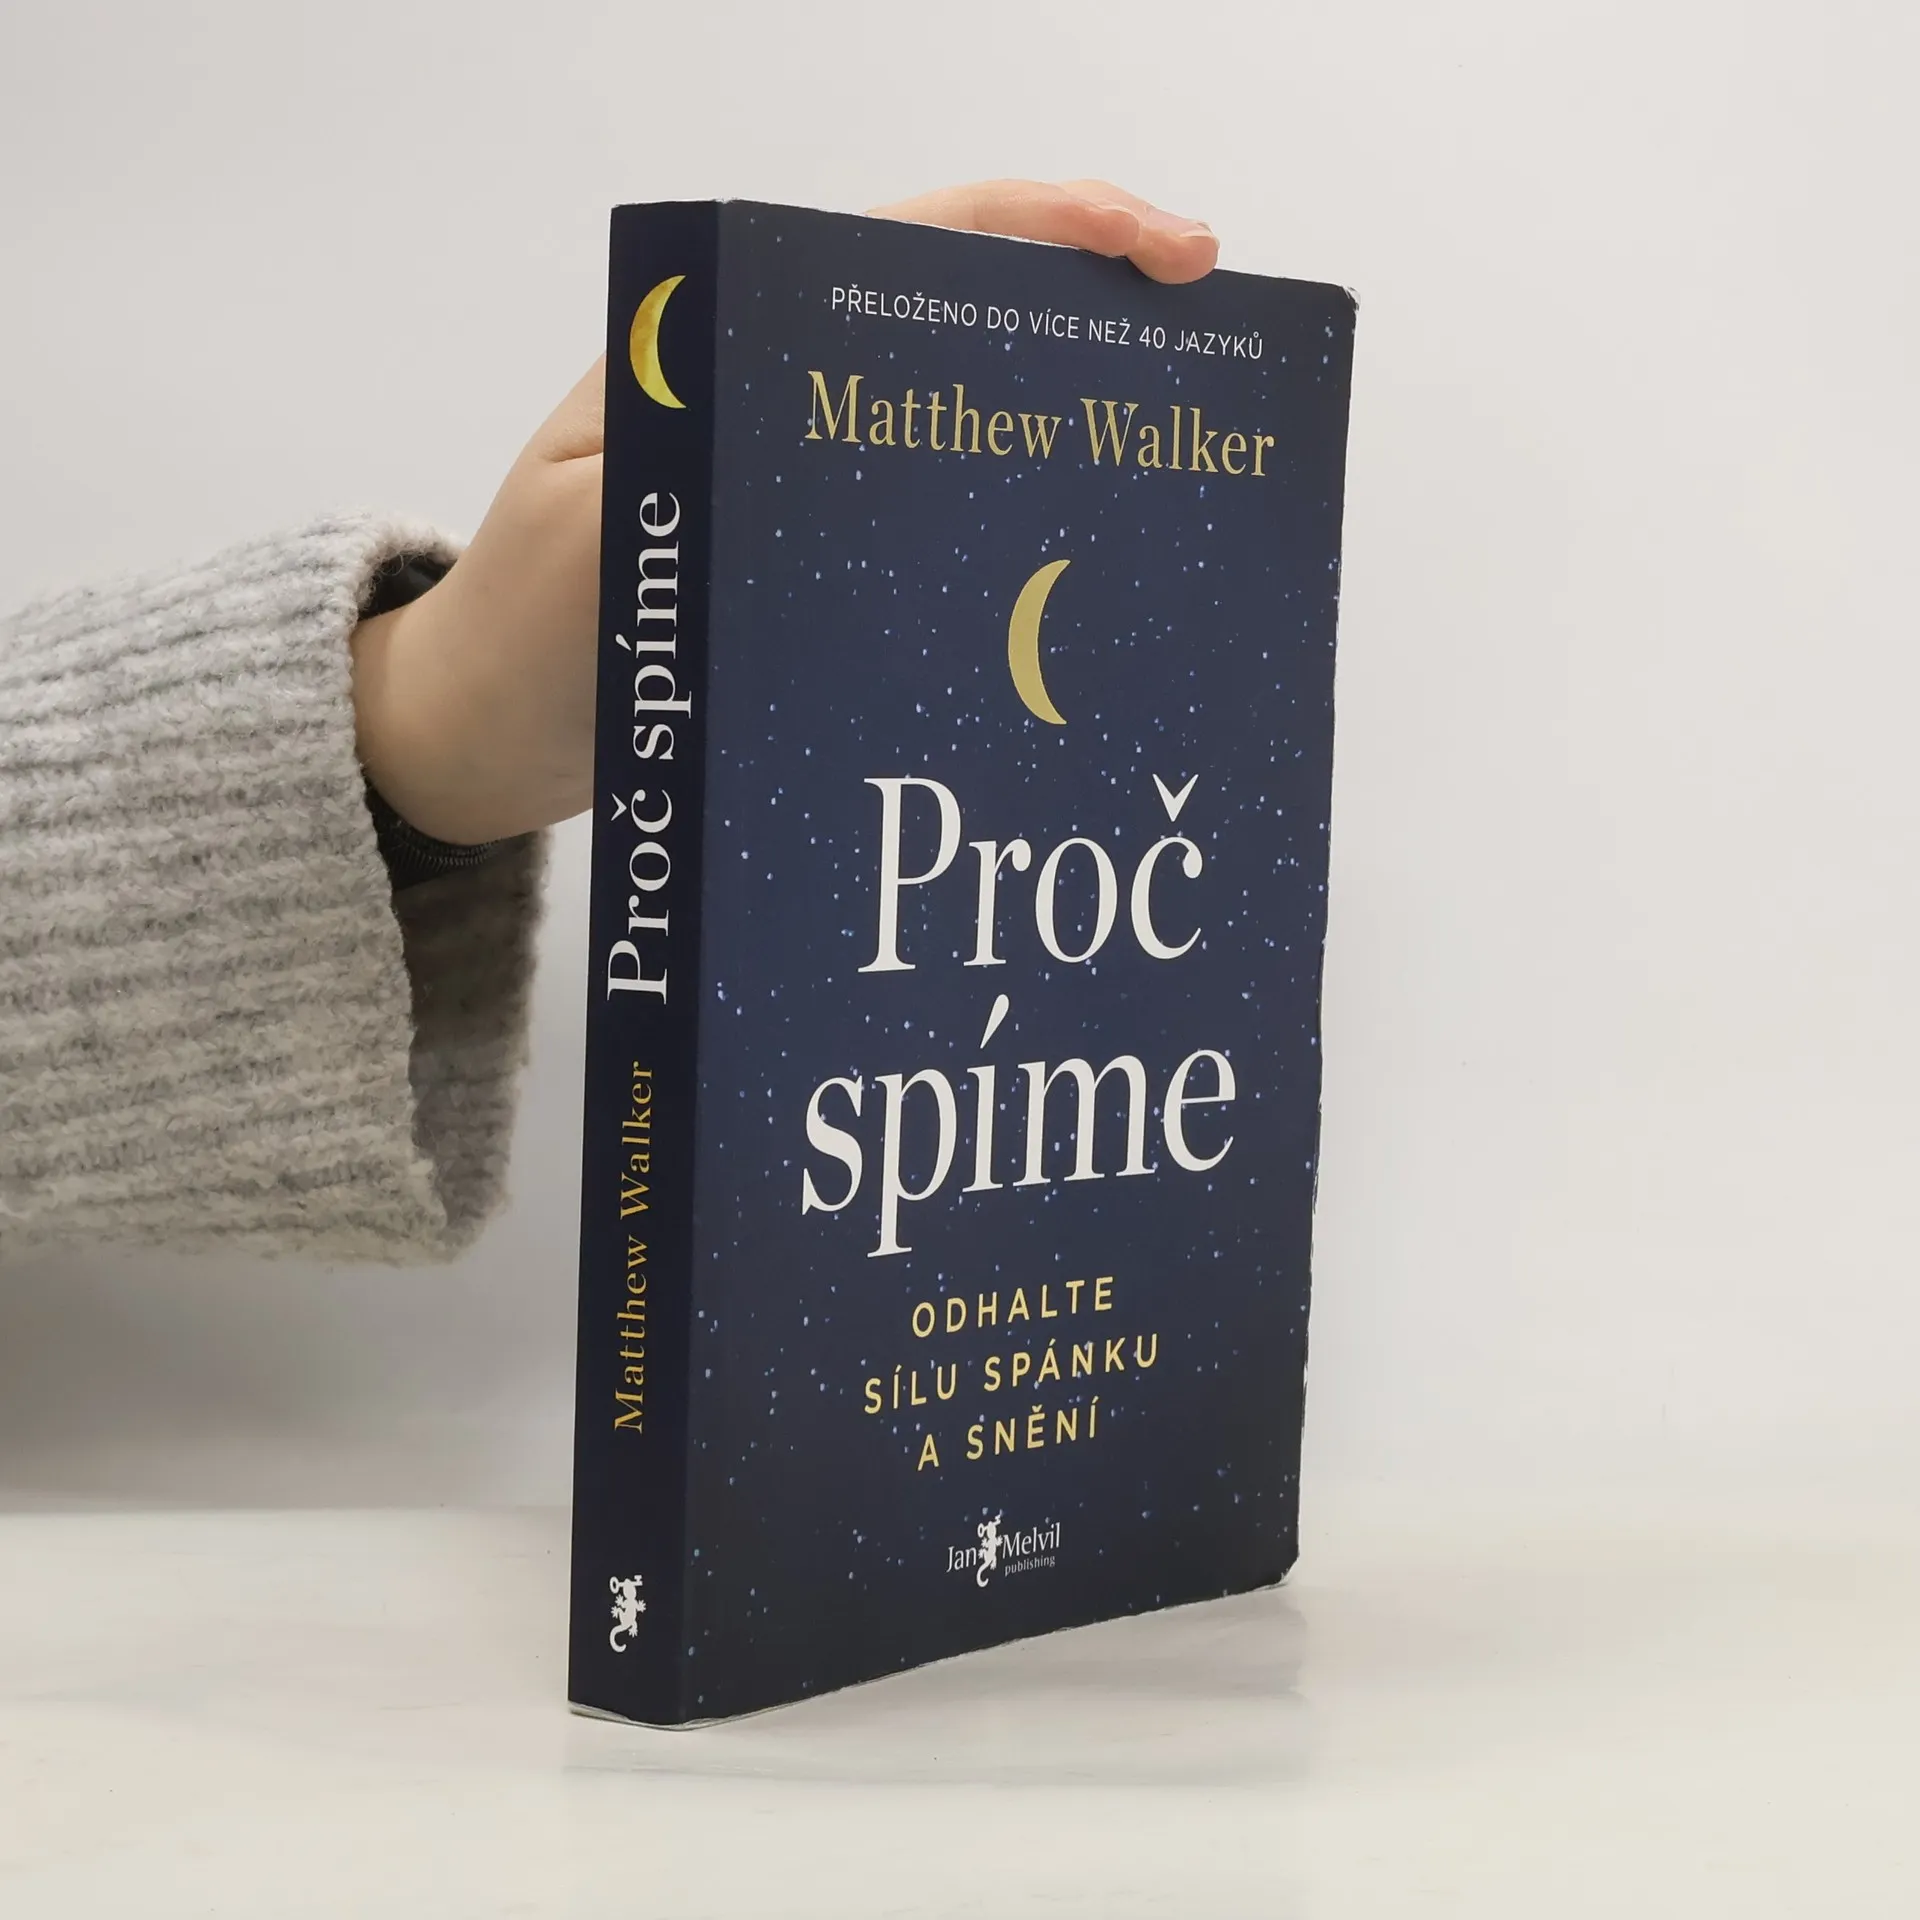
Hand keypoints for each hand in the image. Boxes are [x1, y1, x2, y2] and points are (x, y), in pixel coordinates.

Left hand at [350, 180, 1219, 845]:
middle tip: (1209, 380)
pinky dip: (1009, 535)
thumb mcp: (594, 546)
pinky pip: (932, 522)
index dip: (1057, 230)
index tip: (1174, 258)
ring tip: (1172, 481)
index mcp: (727, 346)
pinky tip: (1073, 588)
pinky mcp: (814, 561)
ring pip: (963, 425)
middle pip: (967, 319)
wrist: (474, 737)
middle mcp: (778, 393)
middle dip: (1095, 326)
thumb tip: (853, 435)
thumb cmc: (516, 637)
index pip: (917, 243)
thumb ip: (700, 470)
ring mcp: (801, 478)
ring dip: (1063, 440)